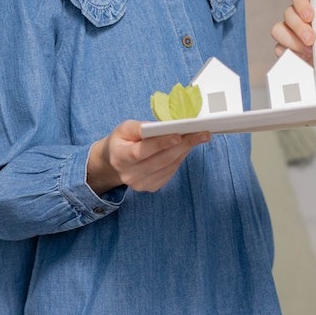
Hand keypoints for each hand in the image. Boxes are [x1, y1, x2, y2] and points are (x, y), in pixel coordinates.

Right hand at [86, 120, 209, 194]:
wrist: (114, 163)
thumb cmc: (121, 141)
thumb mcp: (123, 129)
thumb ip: (138, 127)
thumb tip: (160, 127)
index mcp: (120, 157)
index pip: (142, 151)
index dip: (161, 143)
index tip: (179, 135)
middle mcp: (130, 174)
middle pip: (161, 160)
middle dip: (183, 145)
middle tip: (202, 133)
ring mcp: (141, 184)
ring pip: (169, 166)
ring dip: (186, 150)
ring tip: (199, 137)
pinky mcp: (151, 187)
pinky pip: (170, 172)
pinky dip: (181, 158)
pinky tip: (187, 147)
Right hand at [270, 0, 315, 61]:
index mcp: (311, 4)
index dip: (301, 2)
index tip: (310, 15)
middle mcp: (297, 16)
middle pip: (288, 13)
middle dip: (300, 28)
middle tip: (312, 39)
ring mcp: (289, 32)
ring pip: (278, 30)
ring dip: (293, 41)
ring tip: (310, 51)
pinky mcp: (286, 48)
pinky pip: (279, 49)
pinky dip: (291, 54)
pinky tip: (303, 57)